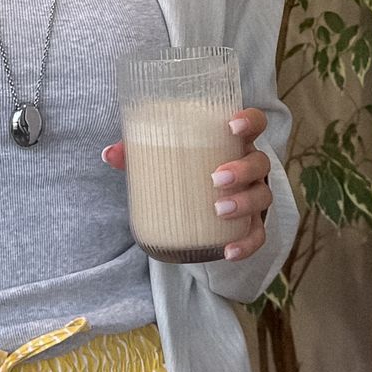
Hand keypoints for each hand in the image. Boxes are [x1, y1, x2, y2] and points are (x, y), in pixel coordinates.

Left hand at [101, 107, 270, 260]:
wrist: (196, 204)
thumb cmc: (184, 170)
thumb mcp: (163, 158)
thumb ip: (138, 153)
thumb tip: (109, 153)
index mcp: (233, 143)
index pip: (254, 123)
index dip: (250, 120)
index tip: (231, 126)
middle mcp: (250, 168)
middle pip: (260, 163)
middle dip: (242, 170)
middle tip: (215, 179)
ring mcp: (254, 195)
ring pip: (262, 197)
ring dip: (244, 203)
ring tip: (219, 210)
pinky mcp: (251, 224)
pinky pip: (256, 235)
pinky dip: (246, 244)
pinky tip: (229, 251)